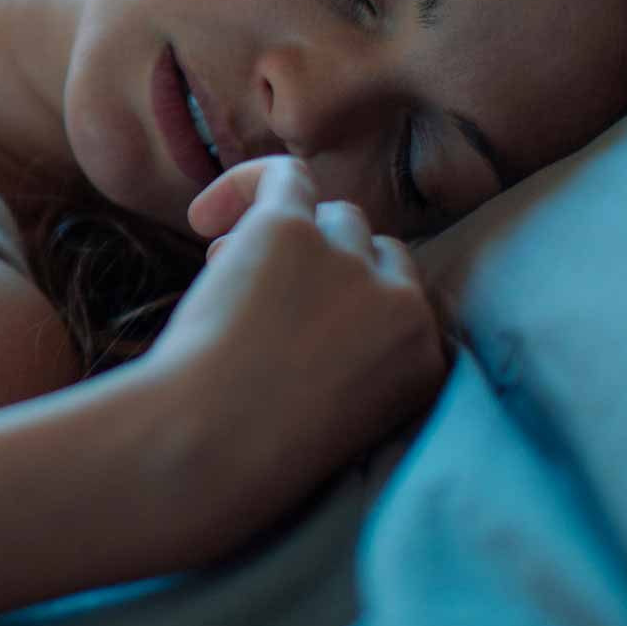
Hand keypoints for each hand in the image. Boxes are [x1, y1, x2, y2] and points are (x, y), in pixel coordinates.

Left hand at [134, 157, 448, 528]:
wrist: (209, 450)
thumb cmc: (246, 449)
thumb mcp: (335, 409)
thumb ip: (349, 352)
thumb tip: (307, 286)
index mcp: (426, 365)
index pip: (405, 299)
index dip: (347, 301)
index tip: (297, 328)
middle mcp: (405, 309)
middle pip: (376, 251)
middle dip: (323, 268)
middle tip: (256, 302)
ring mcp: (352, 264)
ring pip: (337, 216)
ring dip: (289, 237)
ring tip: (228, 278)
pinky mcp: (293, 232)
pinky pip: (285, 176)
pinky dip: (245, 185)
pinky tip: (201, 217)